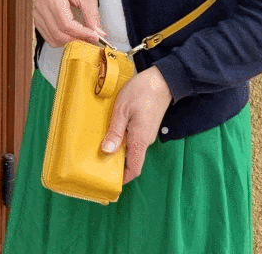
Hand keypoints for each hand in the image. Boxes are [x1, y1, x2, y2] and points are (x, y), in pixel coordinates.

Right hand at [34, 0, 106, 46]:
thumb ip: (93, 15)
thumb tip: (99, 33)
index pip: (67, 24)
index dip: (82, 33)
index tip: (94, 36)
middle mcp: (41, 7)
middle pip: (59, 34)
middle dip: (76, 39)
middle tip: (90, 38)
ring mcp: (37, 14)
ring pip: (53, 39)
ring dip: (69, 42)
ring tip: (81, 36)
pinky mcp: (36, 20)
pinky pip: (49, 38)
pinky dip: (61, 40)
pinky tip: (71, 35)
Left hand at [100, 65, 172, 184]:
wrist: (164, 78)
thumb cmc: (142, 91)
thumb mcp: (122, 110)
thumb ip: (114, 131)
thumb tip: (106, 151)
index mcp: (140, 140)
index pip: (134, 168)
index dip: (123, 178)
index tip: (109, 182)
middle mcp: (145, 140)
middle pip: (131, 160)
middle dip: (116, 165)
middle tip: (97, 164)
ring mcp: (146, 133)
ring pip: (131, 149)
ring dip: (118, 152)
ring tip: (99, 149)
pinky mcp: (146, 126)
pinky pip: (133, 140)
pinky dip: (122, 141)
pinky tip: (110, 135)